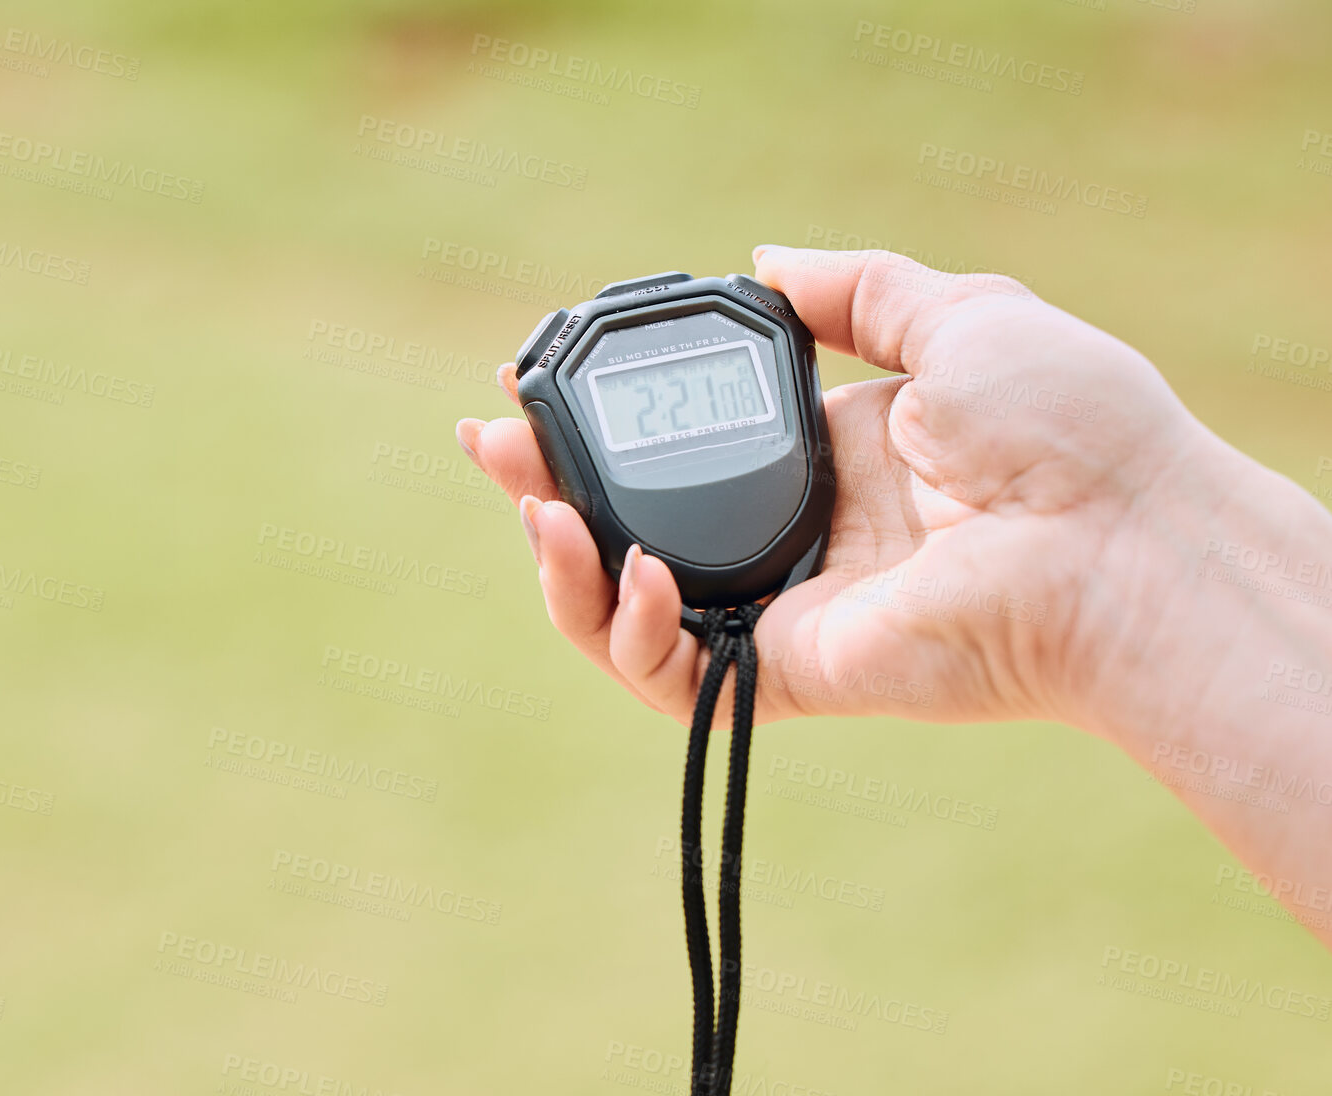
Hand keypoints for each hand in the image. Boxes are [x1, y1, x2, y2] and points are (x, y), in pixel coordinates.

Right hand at [456, 247, 1214, 729]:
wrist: (1118, 536)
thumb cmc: (1063, 425)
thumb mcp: (956, 315)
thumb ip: (853, 289)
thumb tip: (761, 261)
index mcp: (821, 452)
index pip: (674, 442)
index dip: (598, 418)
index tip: (530, 380)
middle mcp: (791, 533)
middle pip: (627, 526)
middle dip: (541, 490)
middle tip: (489, 447)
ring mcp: (784, 607)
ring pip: (626, 612)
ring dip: (559, 568)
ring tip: (534, 513)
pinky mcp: (787, 672)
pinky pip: (672, 675)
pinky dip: (629, 630)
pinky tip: (633, 569)